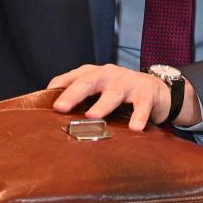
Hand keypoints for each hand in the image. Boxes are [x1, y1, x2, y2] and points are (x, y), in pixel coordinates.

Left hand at [46, 64, 199, 131]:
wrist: (158, 91)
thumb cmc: (121, 93)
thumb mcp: (100, 93)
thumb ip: (82, 101)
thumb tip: (51, 120)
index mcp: (95, 74)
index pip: (73, 77)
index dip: (59, 87)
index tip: (44, 101)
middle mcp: (110, 74)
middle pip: (89, 80)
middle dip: (74, 93)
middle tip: (60, 107)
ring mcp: (129, 82)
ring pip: (114, 92)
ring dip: (103, 104)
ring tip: (93, 116)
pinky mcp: (147, 92)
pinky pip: (142, 104)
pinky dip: (138, 116)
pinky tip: (134, 128)